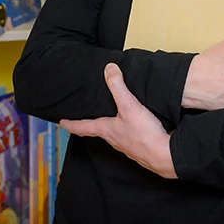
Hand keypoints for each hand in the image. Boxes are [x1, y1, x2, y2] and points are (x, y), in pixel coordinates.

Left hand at [60, 63, 176, 178]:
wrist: (162, 155)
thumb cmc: (143, 134)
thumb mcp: (129, 106)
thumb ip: (118, 87)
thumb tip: (109, 68)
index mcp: (107, 130)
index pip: (83, 127)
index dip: (71, 124)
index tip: (62, 123)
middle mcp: (113, 139)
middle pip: (97, 131)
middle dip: (89, 125)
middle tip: (83, 119)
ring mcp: (126, 144)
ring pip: (112, 134)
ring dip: (108, 127)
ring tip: (108, 119)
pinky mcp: (139, 145)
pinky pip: (127, 136)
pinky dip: (125, 129)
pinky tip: (133, 125)